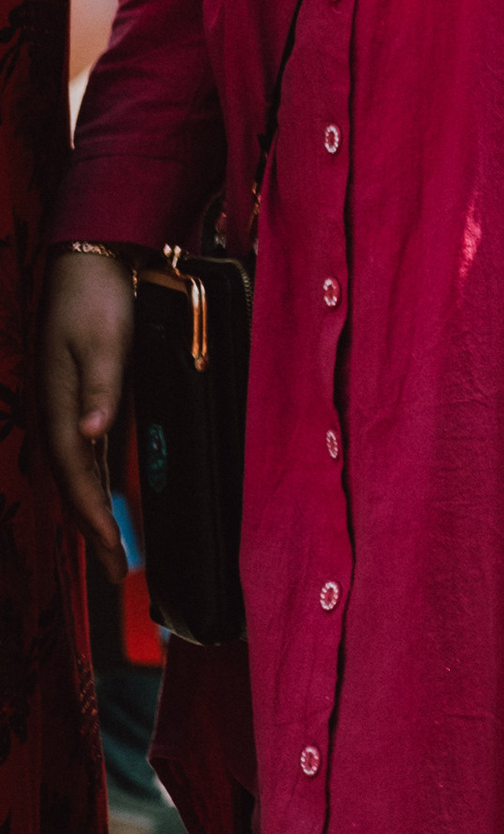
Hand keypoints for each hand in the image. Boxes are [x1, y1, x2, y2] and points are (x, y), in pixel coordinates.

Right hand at [40, 240, 135, 573]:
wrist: (85, 261)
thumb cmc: (94, 298)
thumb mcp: (103, 341)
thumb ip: (100, 389)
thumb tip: (91, 432)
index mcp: (59, 407)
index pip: (77, 477)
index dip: (94, 518)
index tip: (114, 552)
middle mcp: (58, 414)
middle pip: (74, 486)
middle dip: (93, 531)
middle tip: (115, 572)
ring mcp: (66, 408)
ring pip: (79, 475)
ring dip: (94, 513)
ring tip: (113, 550)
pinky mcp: (81, 399)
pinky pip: (86, 455)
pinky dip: (97, 484)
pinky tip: (110, 499)